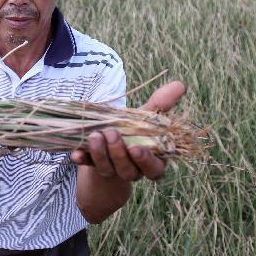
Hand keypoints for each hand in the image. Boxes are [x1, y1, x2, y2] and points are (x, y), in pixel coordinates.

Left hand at [71, 81, 185, 181]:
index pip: (154, 169)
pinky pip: (87, 166)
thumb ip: (162, 104)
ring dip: (100, 153)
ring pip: (107, 169)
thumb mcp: (148, 116)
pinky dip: (81, 159)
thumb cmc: (137, 129)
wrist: (113, 142)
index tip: (136, 148)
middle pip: (128, 170)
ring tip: (94, 135)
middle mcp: (133, 170)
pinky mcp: (93, 166)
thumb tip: (180, 84)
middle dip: (119, 154)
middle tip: (112, 133)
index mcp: (152, 161)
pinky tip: (75, 153)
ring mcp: (112, 171)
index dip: (145, 161)